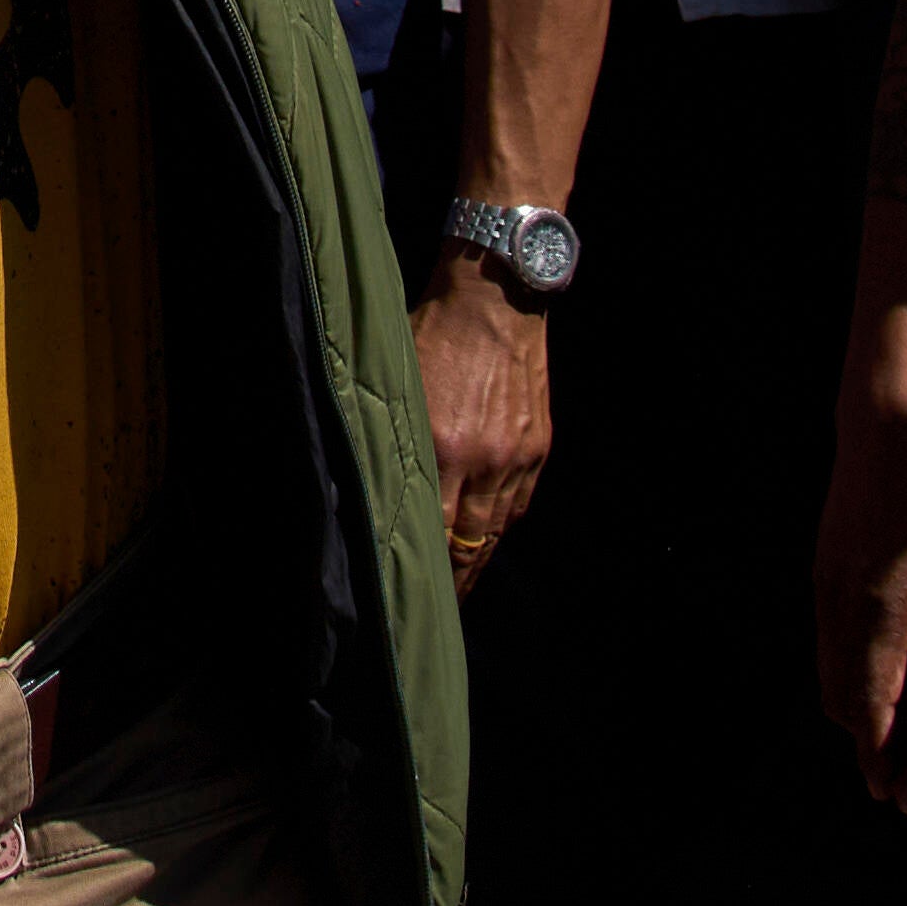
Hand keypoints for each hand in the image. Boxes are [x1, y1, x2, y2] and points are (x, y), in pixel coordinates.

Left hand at [407, 272, 551, 579]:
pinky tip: (485, 540)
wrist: (495, 298)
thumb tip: (369, 484)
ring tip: (461, 586)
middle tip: (434, 606)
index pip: (430, 530)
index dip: (422, 565)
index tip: (406, 588)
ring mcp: (514, 456)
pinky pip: (517, 505)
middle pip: (467, 544)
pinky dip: (500, 526)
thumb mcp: (397, 387)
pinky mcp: (537, 447)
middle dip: (451, 580)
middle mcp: (482, 459)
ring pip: (495, 530)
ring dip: (477, 562)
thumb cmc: (434, 334)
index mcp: (441, 445)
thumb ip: (390, 439)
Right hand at [813, 396, 906, 807]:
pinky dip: (858, 668)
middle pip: (843, 697)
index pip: (874, 700)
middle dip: (870, 739)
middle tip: (902, 770)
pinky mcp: (827, 574)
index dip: (881, 751)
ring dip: (863, 703)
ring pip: (834, 671)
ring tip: (901, 727)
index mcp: (883, 607)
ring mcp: (828, 590)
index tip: (887, 790)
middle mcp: (844, 606)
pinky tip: (895, 666)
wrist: (880, 426)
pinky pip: (836, 642)